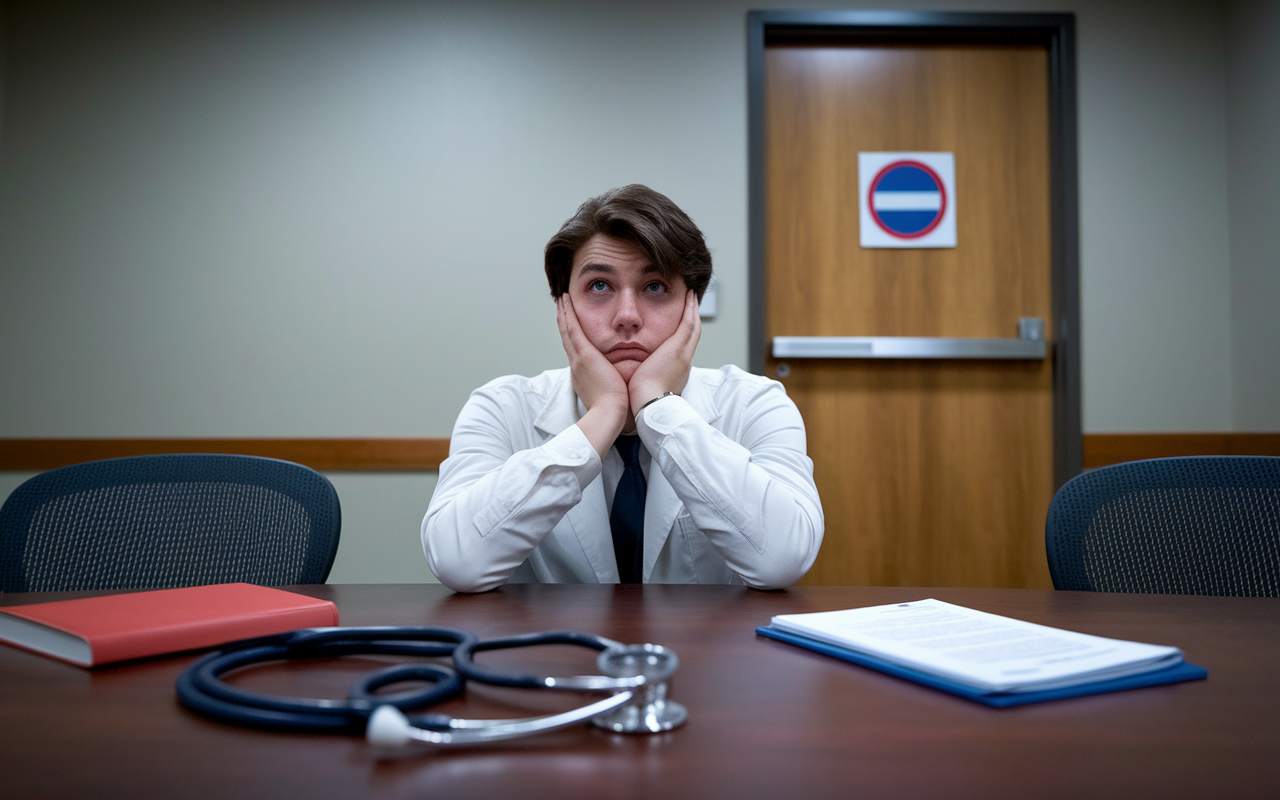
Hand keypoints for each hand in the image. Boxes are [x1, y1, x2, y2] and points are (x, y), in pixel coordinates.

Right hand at [557, 295, 628, 456]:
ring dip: (563, 314)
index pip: (577, 351)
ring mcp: (578, 360)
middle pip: (567, 338)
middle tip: (561, 307)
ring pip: (567, 330)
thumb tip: (621, 381)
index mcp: (584, 375)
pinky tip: (565, 301)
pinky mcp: (583, 355)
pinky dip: (567, 314)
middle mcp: (577, 366)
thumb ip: (613, 384)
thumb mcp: (611, 394)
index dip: (572, 336)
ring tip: (561, 299)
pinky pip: (572, 329)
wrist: (610, 414)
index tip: (571, 326)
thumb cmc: (616, 409)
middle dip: (564, 322)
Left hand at [628, 289, 700, 416]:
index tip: (679, 322)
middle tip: (691, 302)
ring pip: (693, 326)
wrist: (649, 406)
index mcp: (674, 371)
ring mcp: (684, 354)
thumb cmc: (641, 401)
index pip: (681, 346)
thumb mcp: (643, 386)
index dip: (682, 332)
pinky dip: (690, 308)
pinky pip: (689, 322)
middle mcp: (683, 361)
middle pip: (692, 334)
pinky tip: (689, 294)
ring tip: (691, 294)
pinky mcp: (678, 348)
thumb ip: (640, 376)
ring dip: (693, 309)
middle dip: (692, 317)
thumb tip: (630, 374)